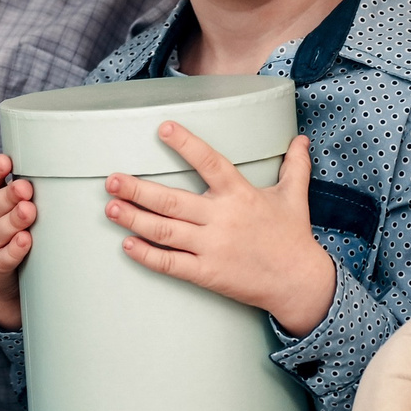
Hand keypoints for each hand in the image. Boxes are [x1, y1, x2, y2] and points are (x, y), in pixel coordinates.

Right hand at [0, 154, 34, 329]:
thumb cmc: (1, 235)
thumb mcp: (0, 212)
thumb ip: (16, 193)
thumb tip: (50, 165)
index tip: (5, 161)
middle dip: (8, 196)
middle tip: (25, 188)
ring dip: (12, 221)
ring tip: (28, 211)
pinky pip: (2, 259)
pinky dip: (14, 250)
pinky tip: (25, 241)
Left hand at [104, 125, 336, 336]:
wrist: (299, 283)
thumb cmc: (293, 237)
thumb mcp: (295, 197)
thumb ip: (295, 166)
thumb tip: (301, 139)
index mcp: (240, 195)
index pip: (210, 162)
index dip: (186, 144)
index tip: (162, 128)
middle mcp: (222, 218)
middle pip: (172, 200)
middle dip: (138, 189)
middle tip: (112, 179)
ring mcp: (212, 248)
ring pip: (164, 231)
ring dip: (134, 219)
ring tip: (110, 207)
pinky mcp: (208, 273)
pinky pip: (171, 264)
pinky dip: (147, 255)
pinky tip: (127, 244)